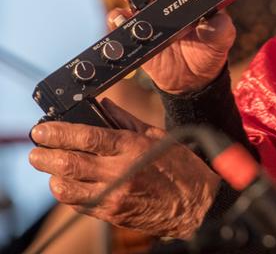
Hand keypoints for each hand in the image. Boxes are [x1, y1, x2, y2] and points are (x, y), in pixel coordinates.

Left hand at [29, 99, 219, 238]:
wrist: (196, 204)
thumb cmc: (180, 167)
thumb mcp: (157, 135)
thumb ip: (127, 120)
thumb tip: (104, 105)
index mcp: (132, 147)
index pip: (87, 137)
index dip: (59, 133)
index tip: (42, 129)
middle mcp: (120, 172)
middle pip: (69, 163)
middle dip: (45, 155)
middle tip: (37, 149)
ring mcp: (114, 195)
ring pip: (67, 187)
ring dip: (53, 175)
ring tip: (50, 166)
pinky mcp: (111, 213)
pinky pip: (78, 203)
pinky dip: (67, 192)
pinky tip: (69, 183)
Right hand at [110, 0, 235, 94]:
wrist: (191, 80)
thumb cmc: (208, 52)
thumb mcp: (221, 39)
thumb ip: (221, 28)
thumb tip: (217, 20)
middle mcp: (167, 0)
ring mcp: (149, 14)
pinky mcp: (135, 32)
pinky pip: (120, 19)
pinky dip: (118, 15)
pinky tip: (123, 17)